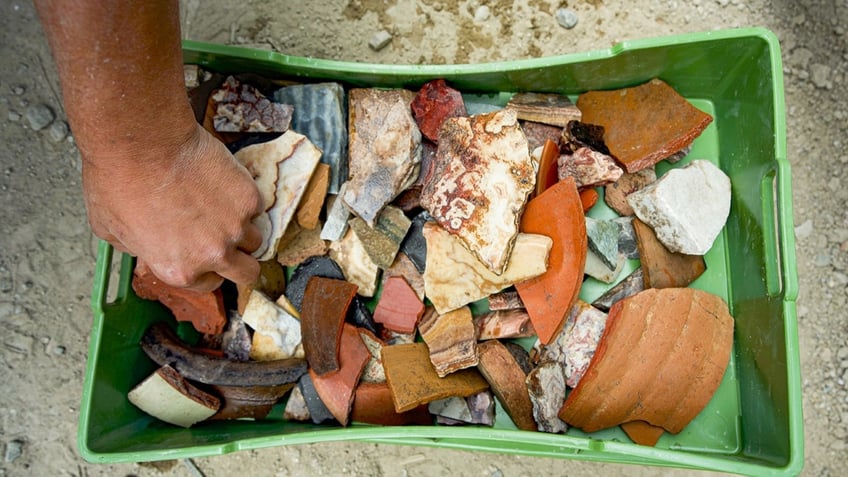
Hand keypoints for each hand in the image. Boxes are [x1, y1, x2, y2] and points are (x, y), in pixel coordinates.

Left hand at [83, 123, 263, 291]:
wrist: (142, 143)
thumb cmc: (120, 180)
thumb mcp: (110, 230)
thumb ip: (139, 248)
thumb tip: (145, 244)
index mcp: (179, 270)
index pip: (209, 284)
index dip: (206, 269)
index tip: (203, 255)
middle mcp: (213, 254)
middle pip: (247, 273)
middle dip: (240, 262)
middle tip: (230, 245)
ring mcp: (235, 225)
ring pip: (255, 238)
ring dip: (241, 228)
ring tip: (221, 209)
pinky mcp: (247, 197)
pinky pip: (255, 206)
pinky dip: (242, 198)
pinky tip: (222, 185)